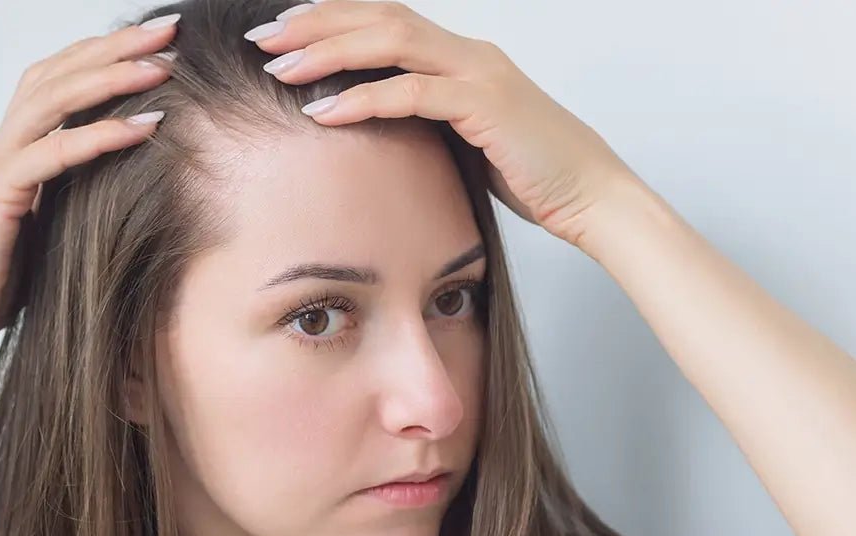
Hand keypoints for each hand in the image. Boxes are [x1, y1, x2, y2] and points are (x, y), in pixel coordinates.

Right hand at [0, 14, 181, 357]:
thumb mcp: (45, 230)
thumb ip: (71, 198)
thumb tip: (124, 187)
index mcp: (10, 151)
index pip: (54, 81)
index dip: (100, 55)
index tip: (153, 43)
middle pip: (57, 74)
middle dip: (114, 47)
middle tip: (167, 29)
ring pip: (54, 99)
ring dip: (112, 77)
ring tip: (163, 65)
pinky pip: (56, 152)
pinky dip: (102, 135)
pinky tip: (145, 126)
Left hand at [249, 1, 652, 246]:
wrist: (593, 197)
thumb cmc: (530, 174)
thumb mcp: (464, 140)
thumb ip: (424, 123)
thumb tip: (370, 128)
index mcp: (460, 57)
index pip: (385, 18)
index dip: (331, 17)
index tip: (281, 31)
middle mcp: (468, 53)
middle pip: (379, 16)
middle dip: (315, 23)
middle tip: (262, 36)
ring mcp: (479, 73)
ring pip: (390, 42)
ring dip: (329, 51)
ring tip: (279, 67)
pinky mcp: (486, 105)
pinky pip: (412, 93)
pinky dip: (363, 99)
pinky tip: (322, 112)